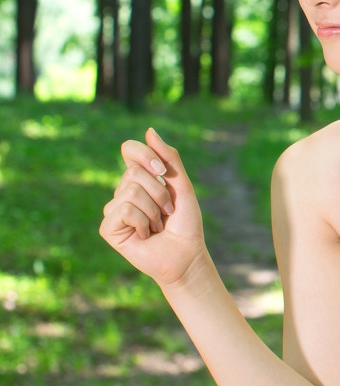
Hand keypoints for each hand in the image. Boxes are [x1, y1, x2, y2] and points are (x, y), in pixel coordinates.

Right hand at [100, 128, 206, 286]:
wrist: (187, 255)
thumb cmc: (186, 223)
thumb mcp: (182, 186)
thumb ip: (168, 158)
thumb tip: (149, 131)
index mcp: (139, 178)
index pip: (129, 149)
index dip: (145, 155)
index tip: (164, 172)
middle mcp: (122, 191)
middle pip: (134, 173)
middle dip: (160, 192)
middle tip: (167, 211)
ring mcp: (113, 209)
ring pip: (131, 192)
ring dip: (154, 211)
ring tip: (157, 225)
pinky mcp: (108, 227)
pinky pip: (125, 210)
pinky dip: (144, 223)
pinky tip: (145, 235)